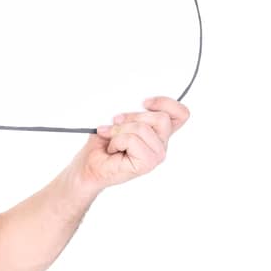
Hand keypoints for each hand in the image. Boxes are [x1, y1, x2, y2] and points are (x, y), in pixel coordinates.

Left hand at [72, 95, 190, 190]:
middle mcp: (161, 145)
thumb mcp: (118, 121)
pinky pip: (132, 139)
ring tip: (112, 141)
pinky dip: (117, 140)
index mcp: (158, 133)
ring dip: (121, 131)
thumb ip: (133, 112)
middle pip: (161, 118)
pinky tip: (113, 150)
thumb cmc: (101, 147)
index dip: (166, 103)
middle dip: (133, 117)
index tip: (144, 103)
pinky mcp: (147, 163)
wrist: (89, 167)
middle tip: (116, 123)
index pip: (181, 114)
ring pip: (143, 128)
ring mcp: (156, 155)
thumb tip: (137, 104)